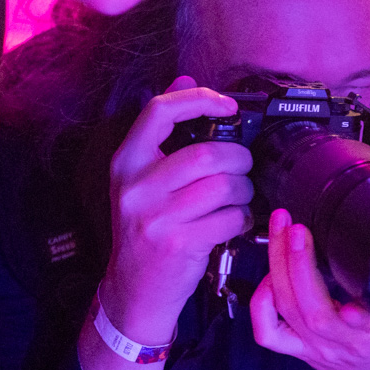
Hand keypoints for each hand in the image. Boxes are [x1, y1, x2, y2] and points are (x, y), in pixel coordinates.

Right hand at [104, 77, 251, 341]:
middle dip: (239, 159)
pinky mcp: (179, 243)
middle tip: (243, 168)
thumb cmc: (147, 228)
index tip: (228, 106)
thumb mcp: (144, 179)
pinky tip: (235, 222)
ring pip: (223, 186)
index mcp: (126, 162)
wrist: (134, 289)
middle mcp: (136, 186)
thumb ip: (163, 132)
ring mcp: (156, 217)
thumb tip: (186, 80)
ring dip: (244, 191)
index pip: (159, 112)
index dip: (199, 100)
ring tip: (239, 197)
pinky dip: (242, 219)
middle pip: (206, 153)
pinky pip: (230, 219)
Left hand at [250, 208, 369, 369]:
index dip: (353, 308)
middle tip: (296, 229)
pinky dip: (261, 302)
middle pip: (311, 310)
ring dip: (277, 267)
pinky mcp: (296, 349)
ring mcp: (313, 347)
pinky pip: (268, 332)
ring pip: (286, 311)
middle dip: (299, 263)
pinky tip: (267, 274)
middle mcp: (338, 344)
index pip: (363, 323)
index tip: (349, 276)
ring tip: (279, 233)